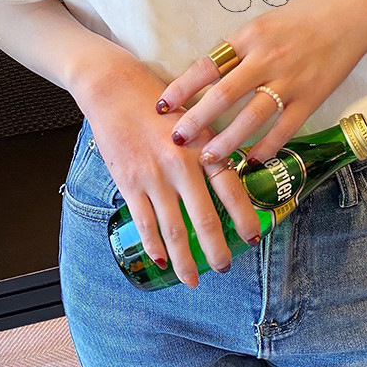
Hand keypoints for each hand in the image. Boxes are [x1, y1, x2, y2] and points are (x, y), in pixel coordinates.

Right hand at [73, 50, 261, 288]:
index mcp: (203, 145)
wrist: (114, 87)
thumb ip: (211, 144)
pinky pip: (145, 222)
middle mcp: (181, 164)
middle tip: (224, 268)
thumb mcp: (195, 115)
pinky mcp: (129, 182)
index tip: (253, 237)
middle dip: (217, 250)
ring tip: (193, 279)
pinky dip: (154, 245)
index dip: (244, 217)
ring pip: (174, 229)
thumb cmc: (158, 99)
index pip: (231, 188)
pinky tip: (161, 260)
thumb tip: (231, 174)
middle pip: (205, 219)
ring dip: (185, 259)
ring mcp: (153, 176)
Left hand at [157, 0, 366, 164]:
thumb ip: (239, 48)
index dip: (181, 87)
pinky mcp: (312, 97)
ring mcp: (290, 80)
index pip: (206, 65)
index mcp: (249, 37)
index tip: (161, 104)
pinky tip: (252, 160)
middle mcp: (266, 58)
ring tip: (208, 158)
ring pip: (251, 118)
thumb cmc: (304, 15)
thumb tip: (209, 75)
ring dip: (227, 141)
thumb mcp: (264, 23)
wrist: (351, 12)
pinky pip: (284, 129)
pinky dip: (266, 147)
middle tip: (176, 139)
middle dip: (196, 119)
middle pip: (223, 95)